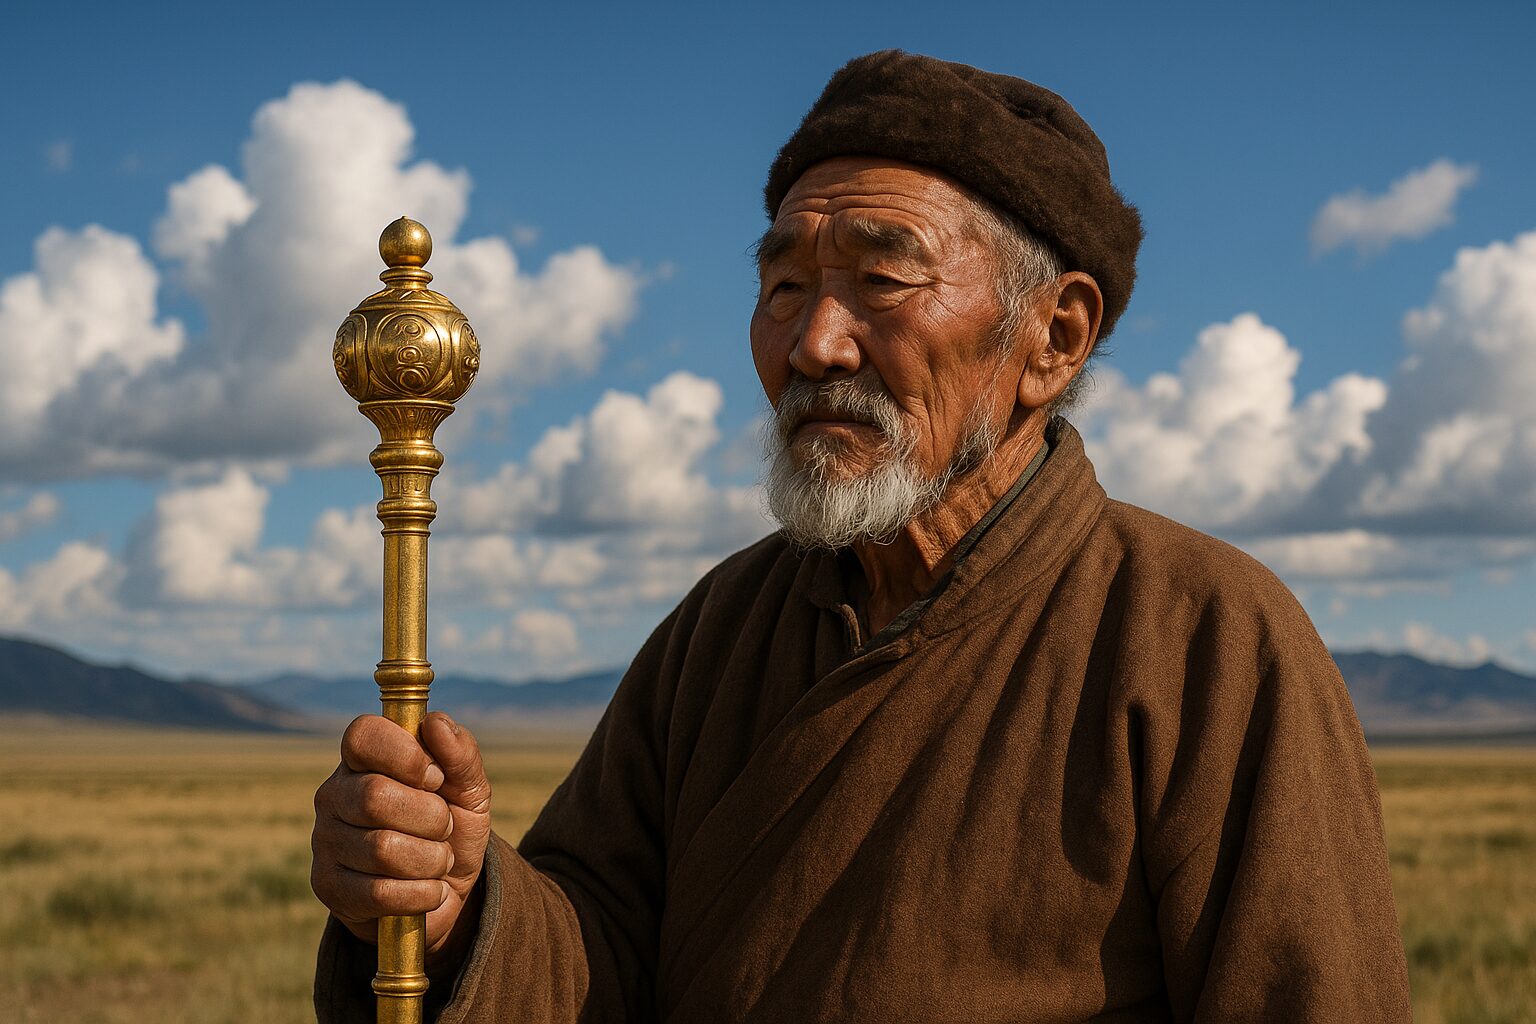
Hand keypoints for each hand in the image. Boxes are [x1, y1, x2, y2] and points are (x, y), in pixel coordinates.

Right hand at [311, 711, 492, 965]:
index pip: (362, 735)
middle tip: (444, 826)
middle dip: (430, 817)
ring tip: (439, 860)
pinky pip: (378, 892)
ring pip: (381, 849)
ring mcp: (325, 842)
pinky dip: (421, 893)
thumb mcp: (470, 788)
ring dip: (431, 859)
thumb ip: (460, 753)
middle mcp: (334, 795)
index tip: (436, 777)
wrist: (445, 890)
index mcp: (363, 759)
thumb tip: (435, 721)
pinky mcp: (328, 888)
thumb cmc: (452, 826)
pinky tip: (430, 889)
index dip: (406, 755)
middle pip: (374, 796)